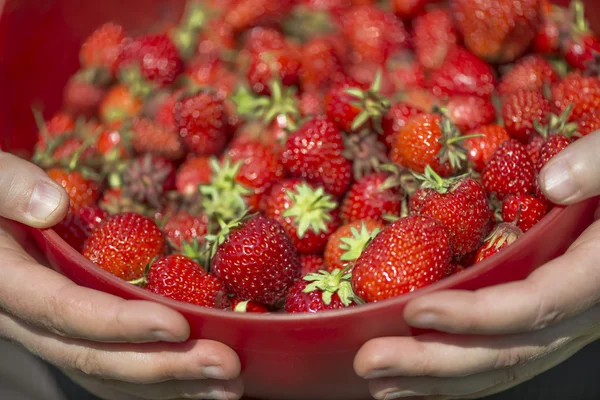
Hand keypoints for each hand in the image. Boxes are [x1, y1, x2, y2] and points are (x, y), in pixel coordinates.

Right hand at [0, 151, 242, 399]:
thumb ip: (9, 187)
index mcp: (8, 282)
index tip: (179, 324)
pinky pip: (112, 366)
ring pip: (108, 373)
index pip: (65, 311)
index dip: (120, 323)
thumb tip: (52, 205)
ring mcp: (51, 332)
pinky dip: (157, 379)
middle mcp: (28, 320)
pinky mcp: (73, 331)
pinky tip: (200, 382)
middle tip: (225, 366)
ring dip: (170, 384)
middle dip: (164, 366)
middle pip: (95, 356)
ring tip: (227, 387)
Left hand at [354, 131, 599, 399]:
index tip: (415, 309)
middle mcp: (580, 310)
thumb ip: (597, 166)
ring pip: (501, 364)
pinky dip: (455, 368)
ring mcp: (561, 322)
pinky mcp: (541, 320)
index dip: (475, 315)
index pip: (535, 305)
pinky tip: (413, 375)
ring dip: (435, 379)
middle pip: (506, 350)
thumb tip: (552, 183)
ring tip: (379, 384)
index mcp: (596, 272)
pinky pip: (501, 352)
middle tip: (372, 363)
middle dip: (435, 362)